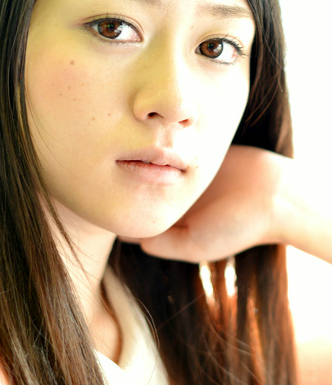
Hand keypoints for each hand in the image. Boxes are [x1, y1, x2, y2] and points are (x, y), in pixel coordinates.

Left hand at [127, 145, 331, 263]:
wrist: (273, 193)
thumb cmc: (236, 225)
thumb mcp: (195, 245)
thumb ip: (162, 244)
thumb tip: (127, 236)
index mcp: (174, 220)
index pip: (139, 215)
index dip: (122, 207)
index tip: (109, 197)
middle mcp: (176, 197)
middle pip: (141, 188)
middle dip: (127, 180)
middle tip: (112, 166)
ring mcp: (184, 173)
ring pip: (152, 165)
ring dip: (143, 158)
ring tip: (127, 148)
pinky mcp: (194, 152)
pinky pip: (171, 148)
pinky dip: (161, 145)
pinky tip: (148, 139)